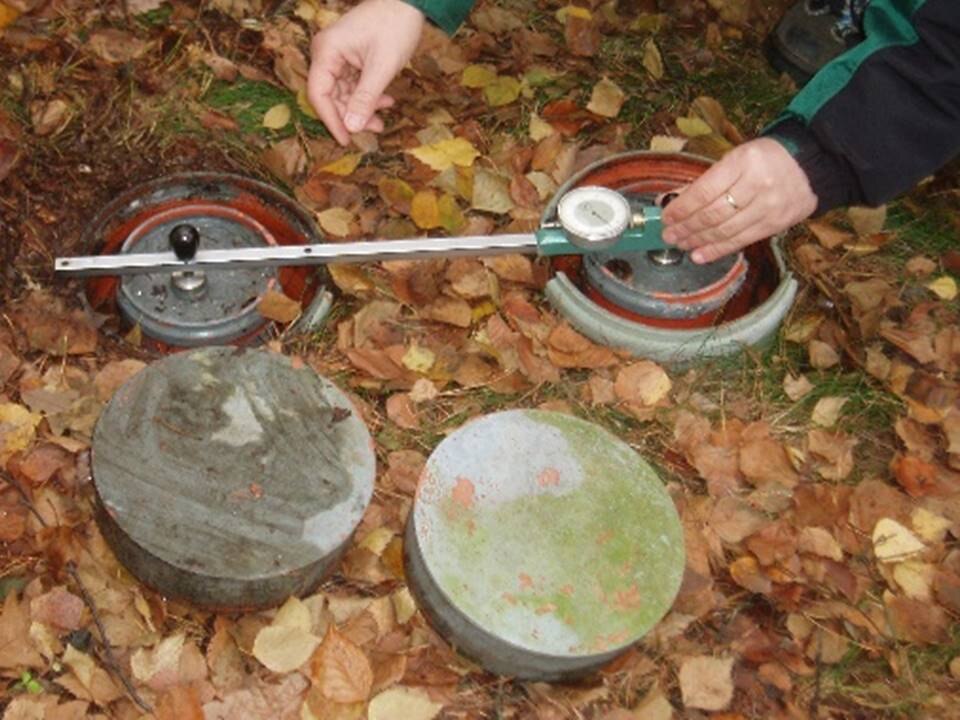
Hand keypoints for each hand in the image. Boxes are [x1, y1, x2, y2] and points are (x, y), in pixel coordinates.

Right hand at [307, 0, 424, 144]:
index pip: (318, 94)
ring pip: (343, 94)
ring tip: (383, 119)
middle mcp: (327, 54)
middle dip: (352, 116)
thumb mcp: (382, 67)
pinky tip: (386, 102)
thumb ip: (365, 98)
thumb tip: (351, 127)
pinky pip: (353, 85)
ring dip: (363, 109)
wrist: (407, 2)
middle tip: (375, 129)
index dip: (331, 120)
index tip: (346, 141)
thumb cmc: (395, 27)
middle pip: (330, 96)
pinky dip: (368, 97)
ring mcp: (338, 56)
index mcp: (327, 51)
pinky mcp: (350, 59)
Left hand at [661, 138, 817, 263]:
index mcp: (743, 162)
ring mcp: (768, 207)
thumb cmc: (765, 160)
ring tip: (681, 244)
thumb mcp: (735, 159)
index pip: (704, 191)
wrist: (810, 164)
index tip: (666, 216)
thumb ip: (707, 180)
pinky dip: (717, 250)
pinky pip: (740, 241)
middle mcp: (757, 185)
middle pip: (713, 214)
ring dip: (698, 241)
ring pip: (725, 231)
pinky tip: (699, 254)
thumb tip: (673, 200)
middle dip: (686, 227)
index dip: (682, 207)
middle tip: (669, 235)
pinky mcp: (775, 224)